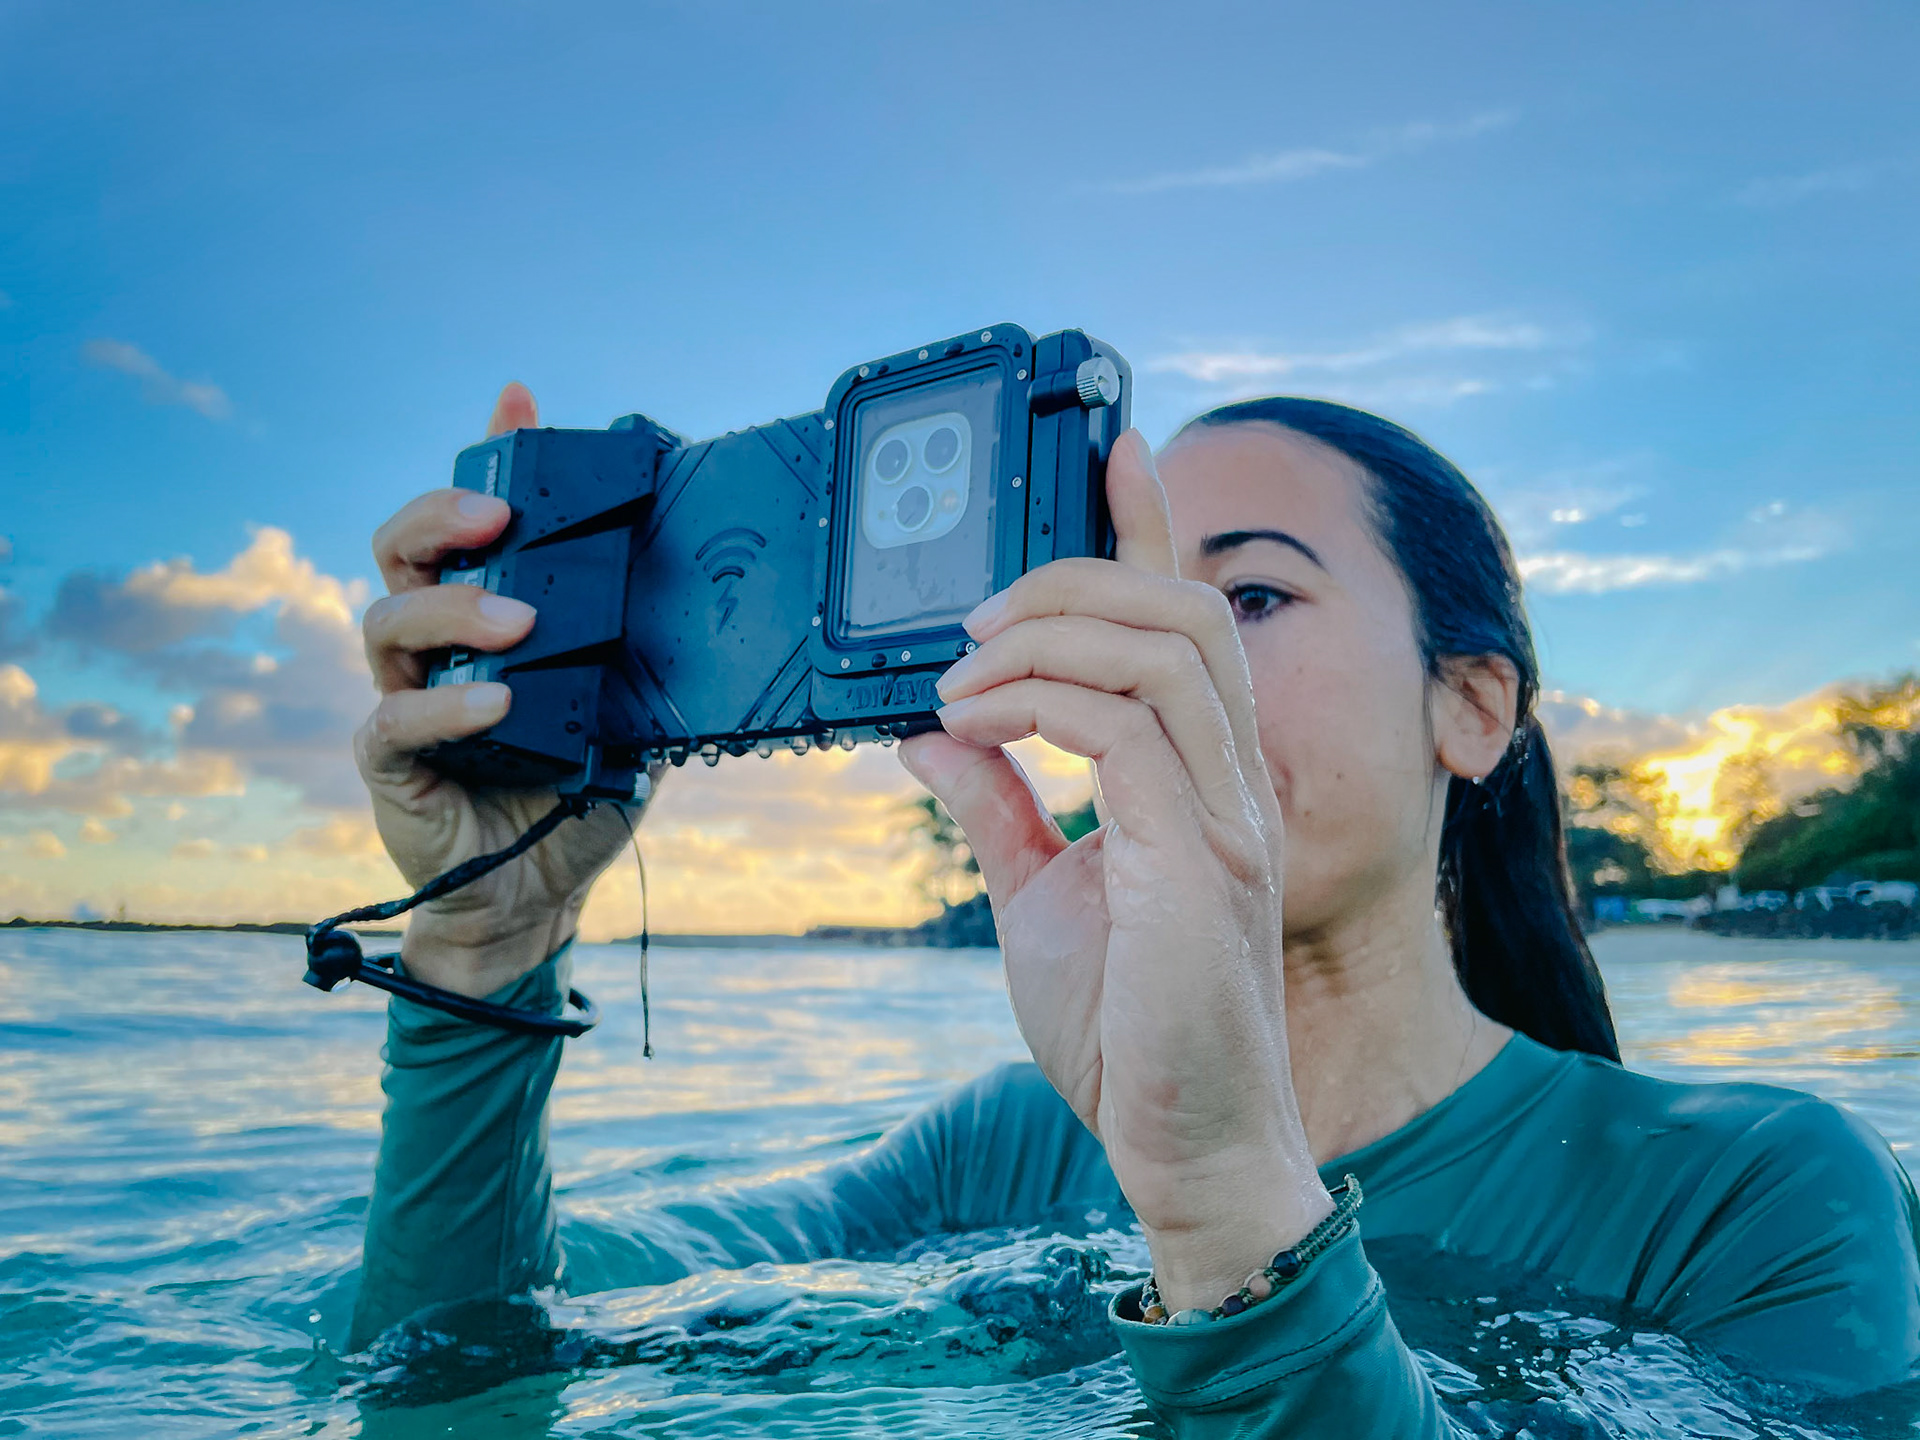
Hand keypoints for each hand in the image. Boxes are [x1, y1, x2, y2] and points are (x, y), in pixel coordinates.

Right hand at [355, 383, 651, 996]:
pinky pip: (396, 720)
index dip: (483, 458)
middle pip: (402, 550)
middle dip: (441, 517)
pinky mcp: (390, 762)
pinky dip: (444, 706)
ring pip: (389, 621)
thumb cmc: (580, 791)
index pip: (468, 523)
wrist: (542, 892)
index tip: (520, 403)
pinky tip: (495, 701)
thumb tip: (710, 598)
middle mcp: (434, 645)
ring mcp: (405, 697)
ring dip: (452, 612)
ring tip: (519, 624)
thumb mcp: (631, 713)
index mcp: (484, 615)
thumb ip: (644, 655)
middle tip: (496, 518)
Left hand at [898, 431, 1331, 1309]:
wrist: (1184, 1143)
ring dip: (1050, 634)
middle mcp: (1232, 783)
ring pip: (1167, 649)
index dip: (1155, 526)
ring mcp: (1227, 819)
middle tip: (977, 617)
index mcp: (1204, 781)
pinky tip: (973, 726)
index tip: (1116, 448)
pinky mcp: (1198, 863)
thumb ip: (1000, 809)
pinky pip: (1126, 731)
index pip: (1190, 622)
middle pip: (1186, 612)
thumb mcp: (1039, 897)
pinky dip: (1038, 704)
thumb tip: (935, 735)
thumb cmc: (1129, 1028)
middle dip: (1077, 575)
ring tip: (963, 672)